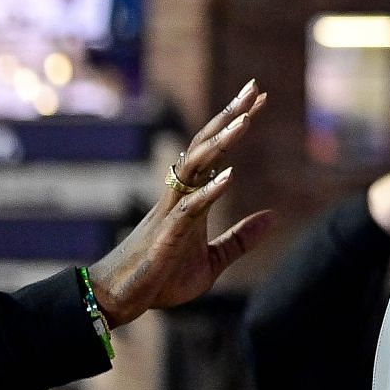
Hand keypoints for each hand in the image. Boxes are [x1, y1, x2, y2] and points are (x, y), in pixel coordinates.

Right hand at [88, 80, 275, 326]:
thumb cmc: (160, 279)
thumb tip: (274, 218)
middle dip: (228, 116)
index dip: (234, 124)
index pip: (215, 151)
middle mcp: (179, 197)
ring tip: (245, 121)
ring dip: (220, 144)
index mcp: (190, 198)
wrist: (116, 302)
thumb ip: (240, 239)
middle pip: (204, 146)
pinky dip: (209, 192)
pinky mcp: (165, 238)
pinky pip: (189, 209)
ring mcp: (170, 214)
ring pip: (194, 168)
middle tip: (254, 88)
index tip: (258, 98)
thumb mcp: (211, 262)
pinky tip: (230, 176)